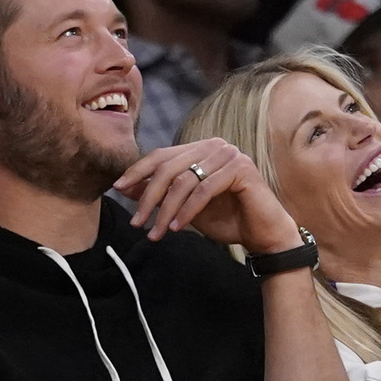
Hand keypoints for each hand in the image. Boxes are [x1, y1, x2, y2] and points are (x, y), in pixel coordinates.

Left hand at [111, 138, 301, 256]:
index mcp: (201, 149)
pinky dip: (187, 211)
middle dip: (148, 197)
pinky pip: (204, 190)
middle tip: (137, 223)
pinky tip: (177, 228)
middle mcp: (215, 146)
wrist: (263, 234)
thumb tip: (126, 187)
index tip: (118, 188)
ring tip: (156, 233)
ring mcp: (229, 154)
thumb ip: (160, 194)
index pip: (162, 155)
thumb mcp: (184, 207)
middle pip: (169, 167)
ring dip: (166, 210)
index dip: (138, 171)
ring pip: (184, 181)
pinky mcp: (241, 168)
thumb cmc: (226, 219)